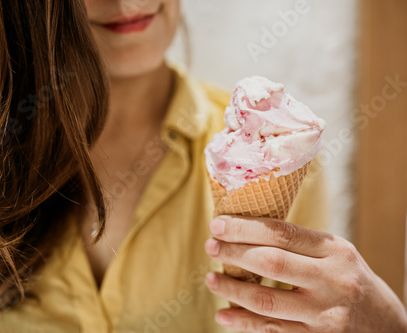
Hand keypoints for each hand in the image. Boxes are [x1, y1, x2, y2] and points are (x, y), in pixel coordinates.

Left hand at [204, 215, 406, 331]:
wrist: (387, 327)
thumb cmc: (350, 280)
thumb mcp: (336, 254)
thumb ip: (299, 245)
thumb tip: (244, 232)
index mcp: (335, 251)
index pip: (282, 233)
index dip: (245, 228)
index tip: (218, 224)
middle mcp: (332, 281)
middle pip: (272, 263)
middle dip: (234, 253)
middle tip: (211, 246)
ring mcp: (324, 314)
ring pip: (267, 300)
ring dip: (231, 289)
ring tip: (211, 279)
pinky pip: (272, 331)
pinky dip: (243, 323)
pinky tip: (224, 315)